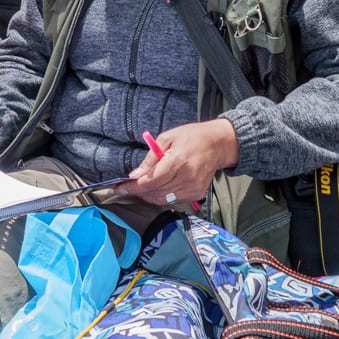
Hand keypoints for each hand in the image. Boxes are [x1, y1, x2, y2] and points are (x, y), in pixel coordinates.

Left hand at [119, 119, 238, 208]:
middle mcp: (187, 177)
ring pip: (163, 199)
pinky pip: (174, 200)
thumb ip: (150, 158)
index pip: (151, 180)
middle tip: (126, 187)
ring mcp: (193, 188)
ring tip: (140, 188)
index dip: (134, 187)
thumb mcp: (167, 138)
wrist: (218, 144)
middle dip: (138, 191)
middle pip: (155, 192)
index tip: (120, 188)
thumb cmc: (191, 137)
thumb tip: (135, 175)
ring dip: (148, 195)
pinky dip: (162, 197)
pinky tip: (156, 188)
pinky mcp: (197, 194)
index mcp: (178, 161)